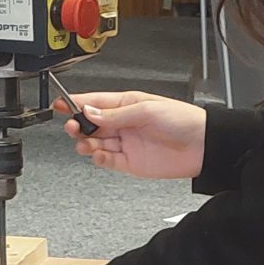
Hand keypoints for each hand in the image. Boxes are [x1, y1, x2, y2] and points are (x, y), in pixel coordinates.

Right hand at [58, 89, 205, 180]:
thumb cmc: (183, 120)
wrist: (202, 145)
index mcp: (127, 104)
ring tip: (84, 143)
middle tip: (72, 127)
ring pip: (96, 143)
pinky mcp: (130, 162)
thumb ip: (116, 114)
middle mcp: (124, 123)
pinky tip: (97, 154)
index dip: (76, 103)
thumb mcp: (146, 110)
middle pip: (91, 124)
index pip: (95, 102)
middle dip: (78, 125)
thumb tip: (90, 111)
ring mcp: (126, 143)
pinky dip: (99, 158)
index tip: (60, 104)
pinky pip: (108, 160)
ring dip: (86, 142)